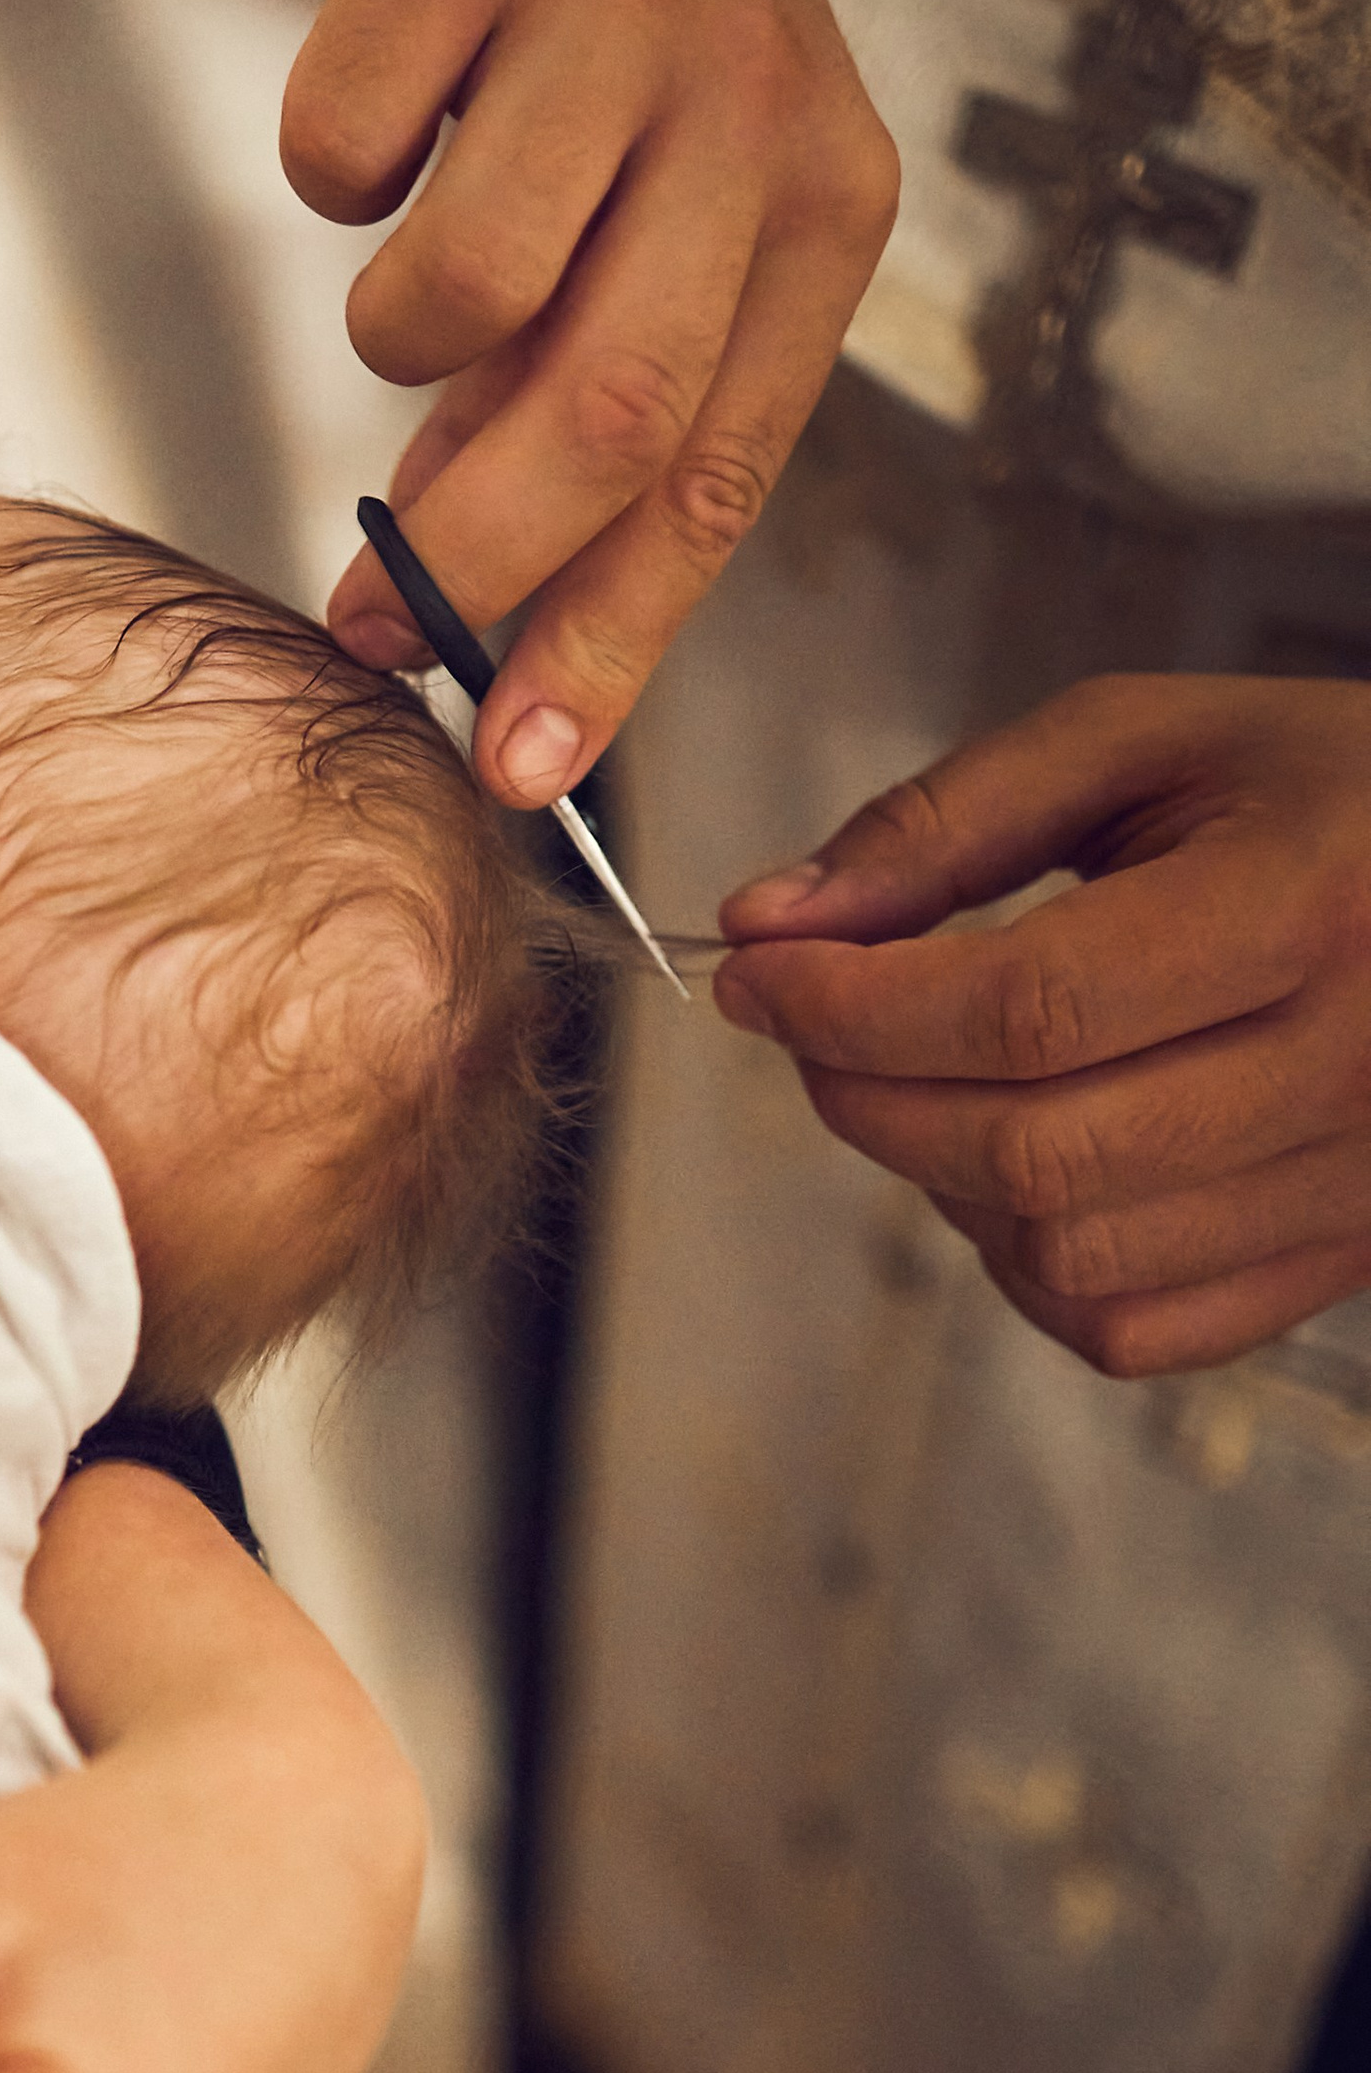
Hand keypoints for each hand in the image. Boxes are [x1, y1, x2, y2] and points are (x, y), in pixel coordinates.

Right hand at [292, 0, 895, 806]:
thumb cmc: (614, 59)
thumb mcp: (657, 233)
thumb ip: (567, 423)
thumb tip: (432, 633)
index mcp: (823, 203)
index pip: (721, 473)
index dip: (611, 640)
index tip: (513, 765)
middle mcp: (750, 97)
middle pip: (613, 403)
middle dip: (479, 548)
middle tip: (374, 616)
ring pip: (472, 280)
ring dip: (392, 344)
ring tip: (402, 299)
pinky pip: (344, 145)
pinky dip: (325, 176)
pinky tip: (372, 128)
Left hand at [713, 674, 1370, 1374]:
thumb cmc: (1322, 793)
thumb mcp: (1146, 741)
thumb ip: (948, 820)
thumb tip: (769, 921)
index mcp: (1310, 907)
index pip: (1030, 1009)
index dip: (856, 1004)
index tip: (761, 970)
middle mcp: (1350, 1068)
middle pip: (1032, 1149)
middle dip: (868, 1091)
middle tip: (814, 1020)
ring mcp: (1352, 1190)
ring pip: (1067, 1255)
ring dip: (939, 1177)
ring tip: (927, 1076)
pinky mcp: (1337, 1268)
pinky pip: (1128, 1331)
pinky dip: (1028, 1263)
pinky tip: (1019, 1161)